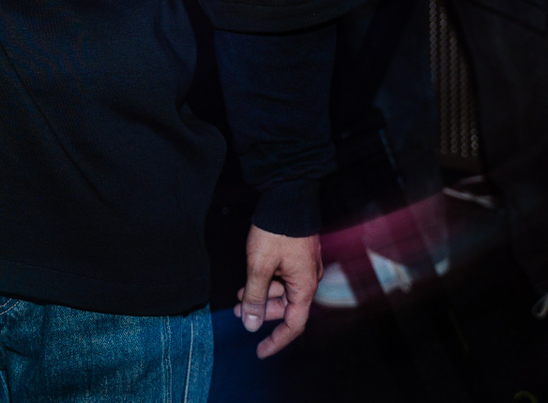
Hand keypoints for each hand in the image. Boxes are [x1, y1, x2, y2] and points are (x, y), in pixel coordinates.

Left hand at [233, 226, 321, 358]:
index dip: (276, 340)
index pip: (293, 325)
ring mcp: (305, 267)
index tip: (260, 351)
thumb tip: (250, 324)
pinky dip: (267, 281)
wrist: (288, 196)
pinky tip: (251, 278)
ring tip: (241, 294)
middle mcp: (309, 279)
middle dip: (262, 312)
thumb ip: (255, 297)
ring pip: (283, 291)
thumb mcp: (259, 266)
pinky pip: (284, 277)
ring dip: (262, 295)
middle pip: (286, 307)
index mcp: (304, 286)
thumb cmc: (276, 230)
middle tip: (239, 313)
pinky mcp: (298, 256)